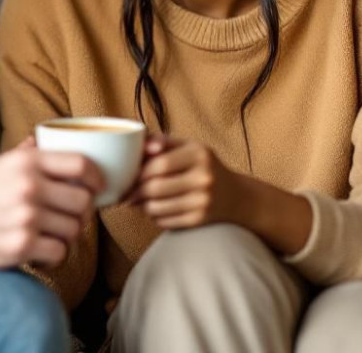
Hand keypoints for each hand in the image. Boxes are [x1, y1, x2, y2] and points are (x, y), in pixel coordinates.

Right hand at [0, 142, 103, 291]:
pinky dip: (54, 258)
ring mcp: (27, 216)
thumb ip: (22, 155)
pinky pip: (60, 253)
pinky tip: (39, 255)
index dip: (97, 177)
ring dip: (66, 237)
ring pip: (74, 229)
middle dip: (80, 213)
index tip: (97, 187)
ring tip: (47, 237)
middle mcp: (29, 186)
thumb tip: (41, 140)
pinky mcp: (22, 246)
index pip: (81, 163)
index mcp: (25, 162)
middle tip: (66, 219)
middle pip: (84, 201)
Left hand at [126, 136, 242, 229]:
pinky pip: (164, 221)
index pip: (159, 164)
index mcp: (199, 153)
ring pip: (156, 208)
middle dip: (135, 191)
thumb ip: (161, 141)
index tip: (127, 176)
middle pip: (155, 188)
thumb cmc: (203, 166)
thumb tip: (137, 143)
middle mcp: (204, 177)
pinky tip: (154, 210)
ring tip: (137, 201)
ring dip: (141, 206)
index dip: (138, 172)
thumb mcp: (188, 147)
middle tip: (126, 192)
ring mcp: (203, 201)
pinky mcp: (199, 220)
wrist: (236, 195)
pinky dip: (153, 217)